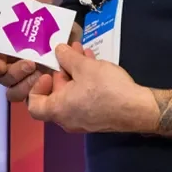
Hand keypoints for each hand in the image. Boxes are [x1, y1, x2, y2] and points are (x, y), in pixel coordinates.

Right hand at [0, 0, 82, 102]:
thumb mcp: (51, 19)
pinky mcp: (38, 94)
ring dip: (26, 85)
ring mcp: (25, 84)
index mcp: (8, 53)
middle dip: (15, 72)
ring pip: (14, 93)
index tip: (1, 63)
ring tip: (43, 75)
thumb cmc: (56, 32)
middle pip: (3, 79)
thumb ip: (44, 8)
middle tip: (31, 63)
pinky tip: (51, 82)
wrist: (75, 47)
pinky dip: (39, 92)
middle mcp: (13, 70)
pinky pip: (32, 100)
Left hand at [27, 43, 158, 133]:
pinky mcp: (97, 117)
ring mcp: (83, 120)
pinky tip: (93, 63)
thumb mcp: (84, 67)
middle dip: (60, 71)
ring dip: (75, 73)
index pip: (34, 106)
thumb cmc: (107, 89)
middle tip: (67, 54)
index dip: (36, 87)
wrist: (138, 109)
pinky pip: (83, 98)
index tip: (48, 73)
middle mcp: (67, 119)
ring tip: (82, 53)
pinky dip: (84, 82)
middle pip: (54, 96)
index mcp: (58, 110)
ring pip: (71, 94)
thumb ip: (67, 57)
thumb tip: (59, 50)